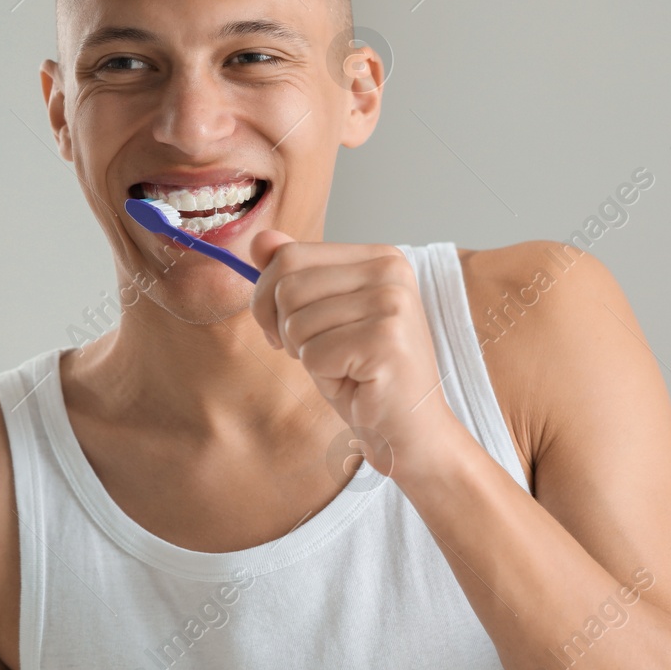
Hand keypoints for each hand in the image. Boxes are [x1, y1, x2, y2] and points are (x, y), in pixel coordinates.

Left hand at [249, 230, 455, 469]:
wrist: (410, 431)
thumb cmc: (365, 376)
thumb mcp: (322, 317)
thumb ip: (295, 274)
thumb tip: (261, 238)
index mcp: (379, 256)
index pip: (290, 255)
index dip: (268, 297)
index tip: (286, 328)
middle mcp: (391, 270)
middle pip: (287, 285)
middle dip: (284, 329)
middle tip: (319, 354)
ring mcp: (392, 303)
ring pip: (296, 321)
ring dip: (308, 355)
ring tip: (344, 367)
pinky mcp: (386, 341)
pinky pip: (314, 354)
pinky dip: (324, 377)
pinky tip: (355, 382)